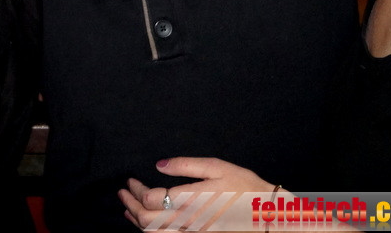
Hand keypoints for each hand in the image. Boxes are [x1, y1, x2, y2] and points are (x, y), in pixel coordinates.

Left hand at [119, 157, 271, 230]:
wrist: (269, 215)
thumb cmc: (245, 188)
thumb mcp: (218, 167)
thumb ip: (186, 165)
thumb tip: (159, 164)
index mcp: (191, 200)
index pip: (150, 200)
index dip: (135, 190)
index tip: (129, 181)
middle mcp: (188, 221)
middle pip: (147, 221)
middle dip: (130, 206)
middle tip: (121, 194)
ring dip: (137, 222)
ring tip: (127, 209)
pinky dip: (151, 232)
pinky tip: (146, 224)